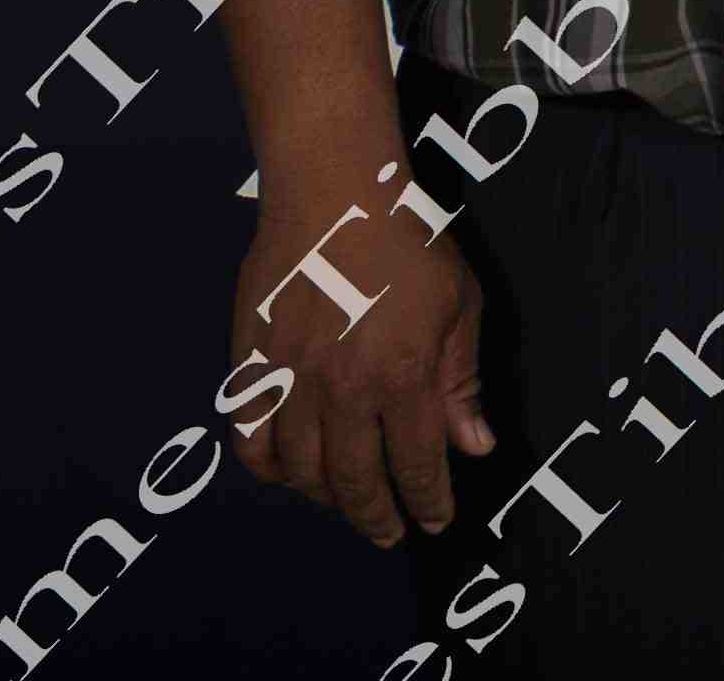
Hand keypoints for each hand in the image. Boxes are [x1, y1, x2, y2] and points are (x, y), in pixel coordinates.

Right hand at [233, 196, 490, 545]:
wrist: (335, 192)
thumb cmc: (409, 241)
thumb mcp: (461, 306)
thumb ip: (462, 382)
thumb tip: (474, 447)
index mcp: (403, 375)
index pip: (417, 465)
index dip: (428, 503)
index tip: (435, 522)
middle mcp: (344, 388)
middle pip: (354, 481)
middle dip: (377, 516)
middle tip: (389, 532)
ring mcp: (291, 379)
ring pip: (300, 470)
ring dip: (325, 498)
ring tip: (346, 502)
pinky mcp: (251, 364)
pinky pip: (249, 438)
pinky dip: (268, 466)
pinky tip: (288, 471)